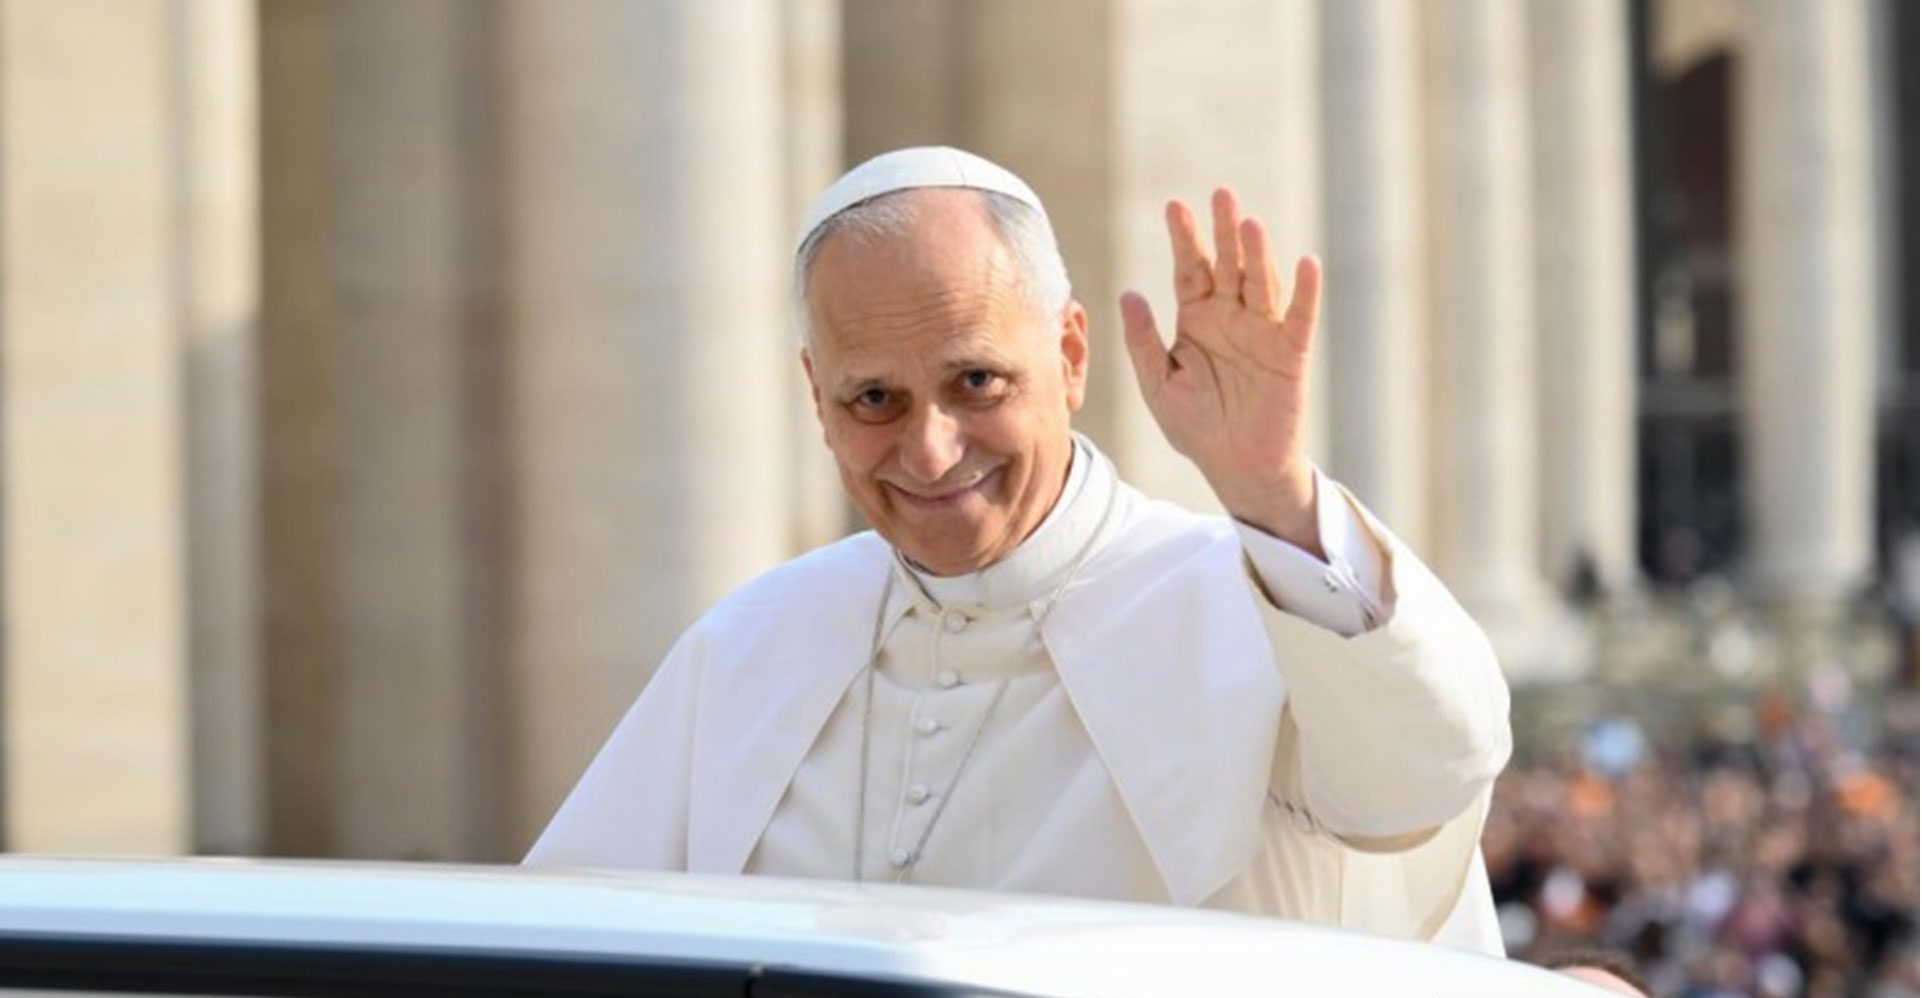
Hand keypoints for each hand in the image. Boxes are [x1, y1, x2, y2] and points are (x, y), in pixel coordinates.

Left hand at [1120, 188, 1324, 555]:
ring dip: (1258, 253)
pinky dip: (1305, 292)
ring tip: (1248, 223)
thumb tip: (1128, 294)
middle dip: (1223, 231)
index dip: (1185, 239)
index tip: (1175, 206)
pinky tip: (1305, 263)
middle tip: (1220, 193)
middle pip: (1228, 265)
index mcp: (1197, 319)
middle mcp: (1232, 317)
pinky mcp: (1291, 355)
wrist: (1235, 467)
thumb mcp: (1158, 384)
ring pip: (1262, 283)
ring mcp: (1264, 333)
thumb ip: (1143, 342)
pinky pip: (1299, 319)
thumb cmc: (1195, 427)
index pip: (1190, 269)